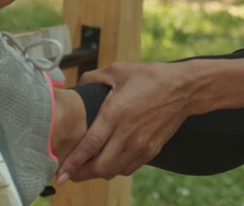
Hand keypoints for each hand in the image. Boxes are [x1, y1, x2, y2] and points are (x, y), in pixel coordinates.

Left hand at [56, 62, 193, 183]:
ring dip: (97, 173)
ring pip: (113, 171)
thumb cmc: (151, 77)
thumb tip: (77, 86)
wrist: (185, 88)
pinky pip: (128, 169)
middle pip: (99, 166)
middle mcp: (128, 133)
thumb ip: (93, 78)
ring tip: (86, 168)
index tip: (59, 174)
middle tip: (69, 172)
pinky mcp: (151, 150)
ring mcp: (141, 144)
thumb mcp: (119, 70)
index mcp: (116, 112)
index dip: (72, 162)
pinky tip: (109, 160)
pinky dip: (115, 169)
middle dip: (81, 173)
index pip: (89, 146)